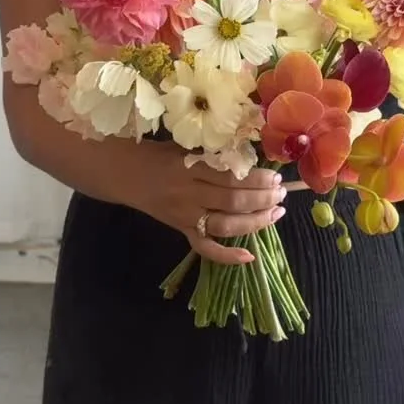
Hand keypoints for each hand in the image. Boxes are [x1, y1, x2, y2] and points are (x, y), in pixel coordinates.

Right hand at [129, 140, 286, 265]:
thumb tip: (251, 160)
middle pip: (233, 201)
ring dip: (255, 222)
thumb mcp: (184, 147)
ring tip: (276, 213)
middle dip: (263, 199)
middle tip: (281, 194)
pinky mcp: (180, 230)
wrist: (123, 173)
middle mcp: (188, 195)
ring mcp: (184, 216)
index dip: (257, 179)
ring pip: (225, 225)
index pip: (231, 177)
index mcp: (189, 168)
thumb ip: (213, 155)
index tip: (275, 177)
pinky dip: (226, 256)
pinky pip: (204, 247)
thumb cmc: (157, 155)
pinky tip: (249, 257)